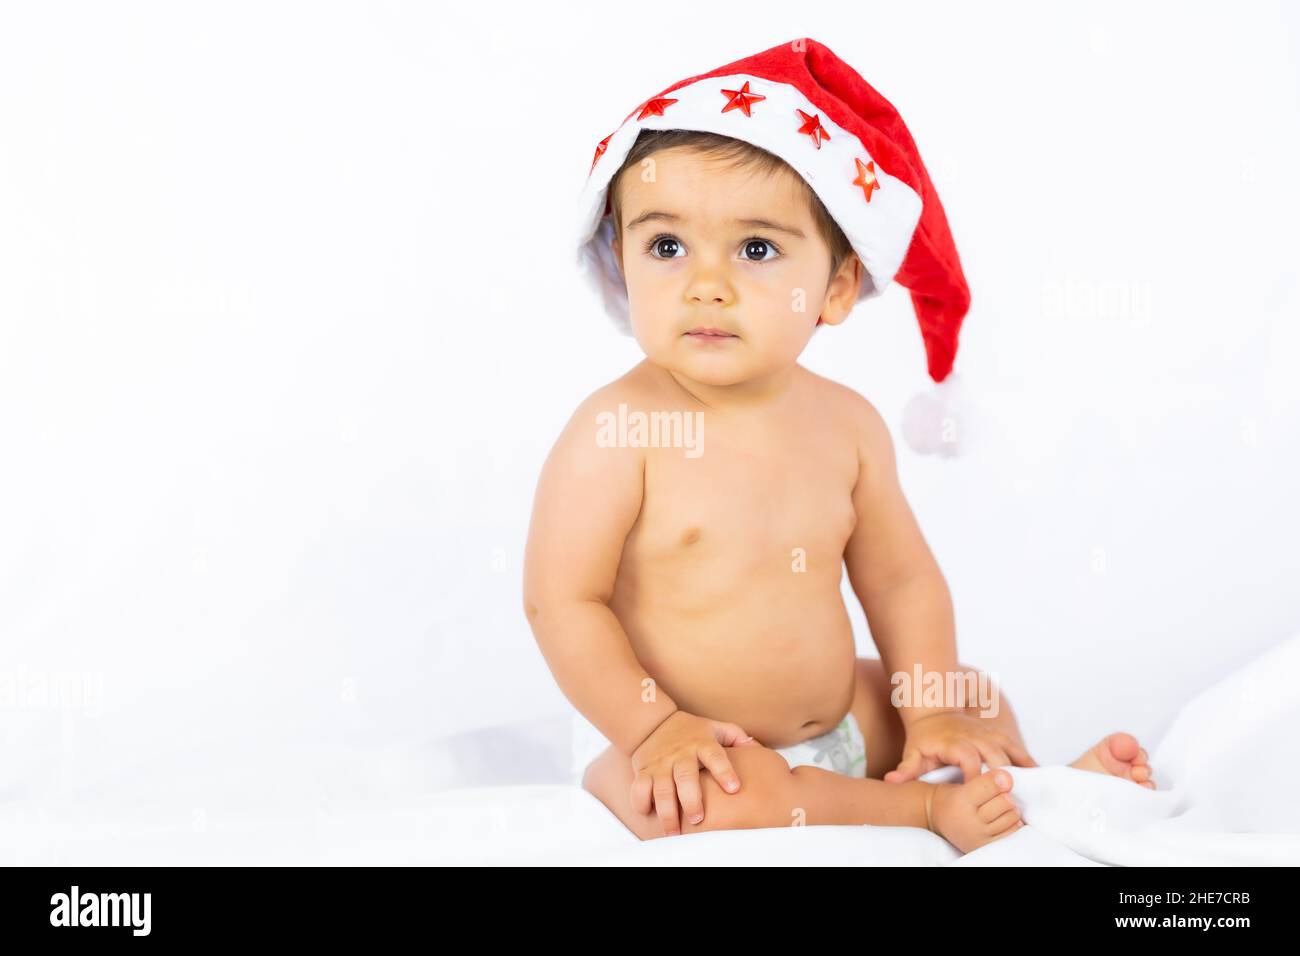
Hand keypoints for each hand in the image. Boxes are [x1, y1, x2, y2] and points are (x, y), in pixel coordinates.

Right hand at [629, 710, 757, 835]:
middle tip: (697, 819)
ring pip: (661, 788)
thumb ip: (737, 737)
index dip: (725, 772)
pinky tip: (648, 813)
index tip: (734, 788)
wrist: (653, 722)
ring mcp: (660, 763)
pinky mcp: (643, 771)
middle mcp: (681, 754)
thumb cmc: (692, 731)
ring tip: (674, 832)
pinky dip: (640, 803)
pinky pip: (639, 788)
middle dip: (691, 800)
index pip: (716, 757)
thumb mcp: (716, 728)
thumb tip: (758, 749)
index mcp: (702, 744)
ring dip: (667, 811)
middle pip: (686, 777)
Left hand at [884, 711, 1036, 783]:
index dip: (974, 777)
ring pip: (1009, 750)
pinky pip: (1016, 747)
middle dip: (1002, 776)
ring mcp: (988, 734)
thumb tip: (891, 781)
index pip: (968, 760)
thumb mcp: (913, 753)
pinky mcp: (997, 735)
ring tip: (1030, 790)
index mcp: (956, 743)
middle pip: (994, 756)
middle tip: (1009, 799)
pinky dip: (1027, 760)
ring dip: (1019, 769)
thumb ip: (906, 770)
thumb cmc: (923, 738)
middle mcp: (975, 737)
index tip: (979, 796)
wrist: (934, 710)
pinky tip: (1038, 776)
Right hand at [926, 768, 1025, 852]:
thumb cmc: (953, 797)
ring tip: (1000, 807)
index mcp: (961, 799)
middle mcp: (969, 820)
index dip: (1002, 779)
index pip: (992, 786)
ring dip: (1010, 809)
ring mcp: (978, 836)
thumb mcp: (963, 783)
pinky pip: (1011, 833)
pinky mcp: (985, 847)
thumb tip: (1009, 781)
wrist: (935, 819)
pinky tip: (1003, 818)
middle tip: (996, 795)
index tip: (1002, 778)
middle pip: (1005, 802)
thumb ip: (987, 781)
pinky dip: (1013, 824)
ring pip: (1011, 817)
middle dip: (1005, 795)